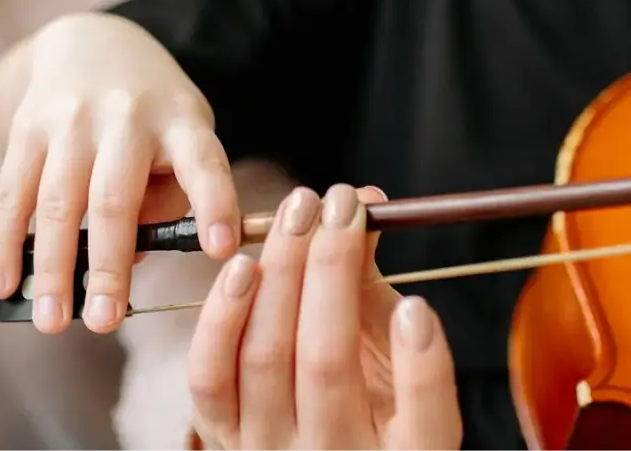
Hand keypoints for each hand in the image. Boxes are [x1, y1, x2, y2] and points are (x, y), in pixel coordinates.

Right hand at [0, 12, 241, 333]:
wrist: (89, 42)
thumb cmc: (149, 116)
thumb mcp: (181, 137)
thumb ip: (167, 199)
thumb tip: (130, 265)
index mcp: (180, 122)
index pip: (204, 163)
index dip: (215, 205)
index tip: (221, 251)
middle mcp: (127, 116)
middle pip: (115, 197)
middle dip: (108, 265)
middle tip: (104, 323)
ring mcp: (72, 119)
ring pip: (58, 201)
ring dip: (51, 267)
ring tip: (53, 320)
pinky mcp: (28, 127)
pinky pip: (14, 192)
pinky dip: (8, 244)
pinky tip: (6, 286)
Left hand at [189, 184, 459, 450]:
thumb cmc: (361, 405)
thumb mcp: (392, 362)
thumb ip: (378, 295)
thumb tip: (366, 204)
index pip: (422, 412)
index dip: (422, 360)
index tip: (416, 306)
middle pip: (326, 360)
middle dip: (331, 267)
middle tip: (340, 203)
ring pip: (265, 356)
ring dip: (279, 272)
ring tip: (298, 212)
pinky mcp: (220, 440)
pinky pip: (209, 376)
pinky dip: (222, 316)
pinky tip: (244, 264)